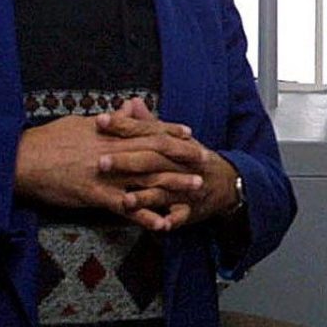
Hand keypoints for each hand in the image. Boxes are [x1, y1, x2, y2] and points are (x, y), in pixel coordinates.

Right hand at [14, 105, 205, 230]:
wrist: (23, 160)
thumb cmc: (48, 140)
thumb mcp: (80, 123)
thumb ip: (107, 119)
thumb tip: (125, 107)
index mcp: (108, 132)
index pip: (146, 129)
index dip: (170, 131)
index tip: (189, 134)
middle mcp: (111, 150)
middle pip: (154, 151)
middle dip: (182, 156)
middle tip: (205, 160)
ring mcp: (105, 173)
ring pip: (146, 178)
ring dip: (173, 184)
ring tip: (195, 189)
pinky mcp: (94, 194)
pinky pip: (125, 207)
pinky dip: (144, 215)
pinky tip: (162, 223)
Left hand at [97, 99, 239, 228]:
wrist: (226, 181)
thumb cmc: (191, 158)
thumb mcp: (173, 139)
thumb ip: (148, 123)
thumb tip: (131, 102)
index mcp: (171, 143)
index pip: (146, 131)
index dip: (124, 125)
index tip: (100, 120)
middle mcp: (178, 163)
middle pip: (152, 160)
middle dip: (127, 161)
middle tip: (101, 162)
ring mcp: (186, 186)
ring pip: (164, 190)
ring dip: (146, 196)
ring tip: (125, 201)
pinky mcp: (191, 208)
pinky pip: (182, 215)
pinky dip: (172, 220)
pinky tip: (160, 225)